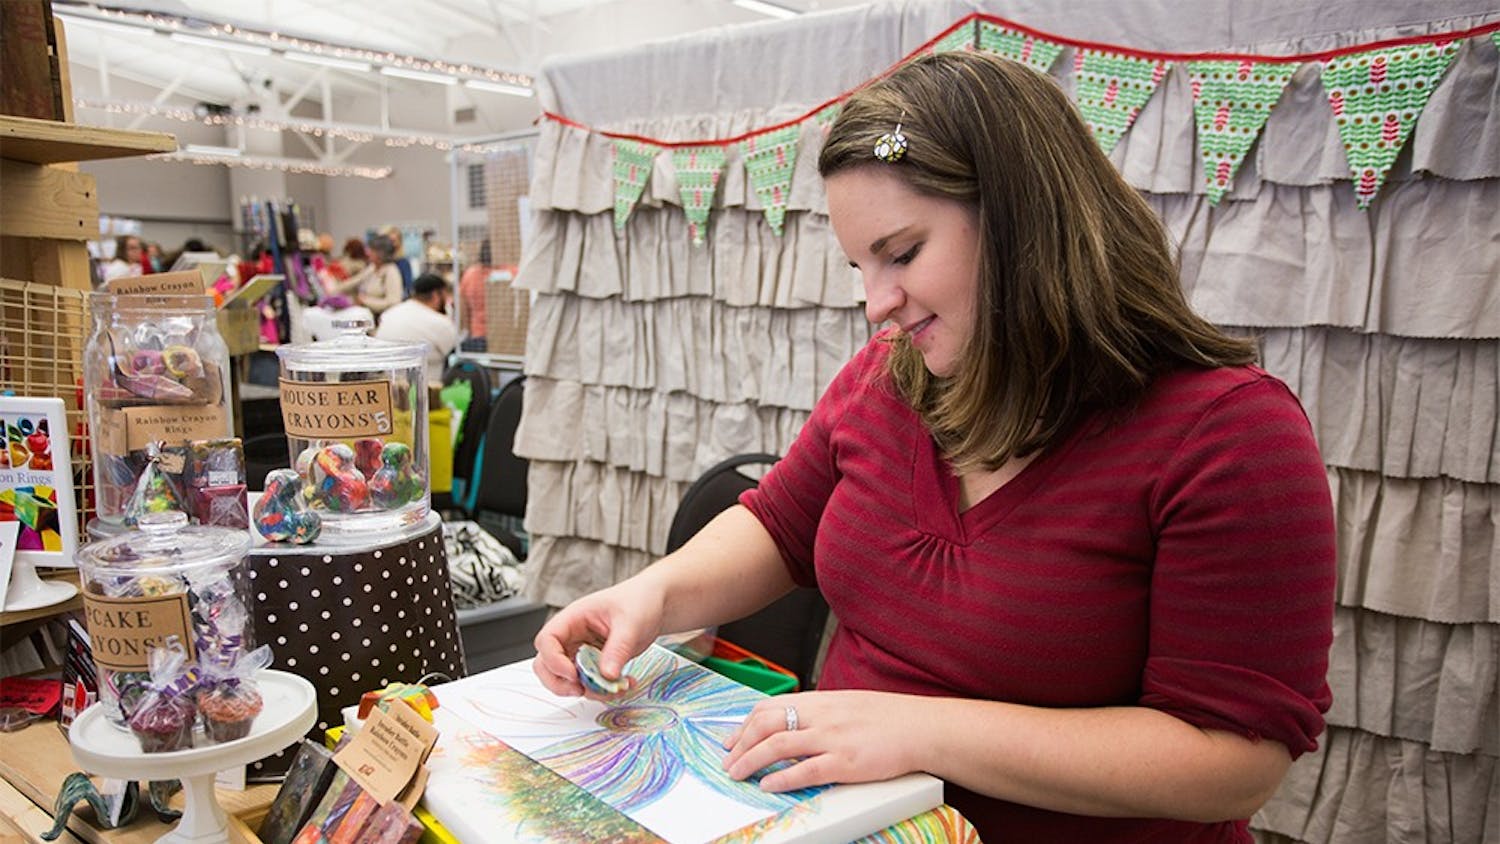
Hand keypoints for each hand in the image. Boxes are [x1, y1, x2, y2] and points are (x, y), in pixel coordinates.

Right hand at [531, 578, 664, 696]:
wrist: (656, 604)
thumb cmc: (639, 601)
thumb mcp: (630, 623)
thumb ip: (617, 649)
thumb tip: (606, 675)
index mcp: (573, 618)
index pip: (547, 640)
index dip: (554, 661)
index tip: (573, 674)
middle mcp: (572, 635)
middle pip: (546, 665)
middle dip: (560, 683)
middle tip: (582, 690)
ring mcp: (582, 650)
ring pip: (566, 679)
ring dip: (586, 690)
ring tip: (613, 689)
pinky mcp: (594, 663)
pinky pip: (588, 682)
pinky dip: (602, 690)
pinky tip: (624, 684)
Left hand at [721, 691, 922, 790]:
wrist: (921, 727)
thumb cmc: (888, 719)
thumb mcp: (847, 705)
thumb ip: (820, 714)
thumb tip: (795, 725)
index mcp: (820, 700)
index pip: (770, 707)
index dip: (744, 724)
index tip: (732, 740)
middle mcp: (821, 715)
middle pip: (766, 723)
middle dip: (740, 743)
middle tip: (728, 761)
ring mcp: (832, 737)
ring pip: (778, 744)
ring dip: (751, 760)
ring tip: (737, 774)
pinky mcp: (845, 761)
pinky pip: (805, 769)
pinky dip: (782, 777)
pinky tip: (768, 785)